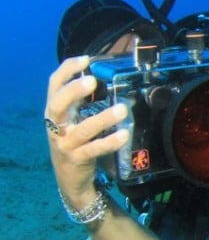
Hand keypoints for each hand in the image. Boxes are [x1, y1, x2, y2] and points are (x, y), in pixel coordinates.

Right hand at [46, 55, 129, 205]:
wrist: (69, 179)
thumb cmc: (74, 143)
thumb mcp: (72, 120)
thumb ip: (81, 102)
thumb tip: (104, 78)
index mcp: (54, 112)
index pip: (53, 86)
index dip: (66, 71)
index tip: (85, 59)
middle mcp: (55, 126)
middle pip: (58, 105)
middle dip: (73, 91)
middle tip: (92, 80)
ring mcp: (65, 144)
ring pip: (82, 130)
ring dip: (102, 118)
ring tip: (121, 109)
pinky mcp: (77, 160)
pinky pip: (94, 149)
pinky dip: (109, 142)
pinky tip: (124, 135)